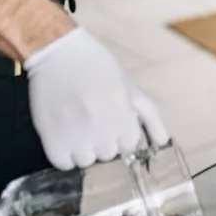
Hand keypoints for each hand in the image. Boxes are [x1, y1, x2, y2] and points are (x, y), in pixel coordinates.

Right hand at [24, 27, 168, 169]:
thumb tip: (163, 143)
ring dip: (82, 148)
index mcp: (123, 115)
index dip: (120, 132)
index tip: (110, 119)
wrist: (57, 52)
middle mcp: (101, 129)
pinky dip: (63, 154)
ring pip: (86, 161)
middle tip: (91, 118)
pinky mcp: (51, 140)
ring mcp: (75, 137)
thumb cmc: (96, 66)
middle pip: (108, 154)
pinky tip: (62, 135)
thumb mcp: (130, 87)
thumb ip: (150, 117)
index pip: (128, 144)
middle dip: (102, 139)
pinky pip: (63, 163)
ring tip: (75, 126)